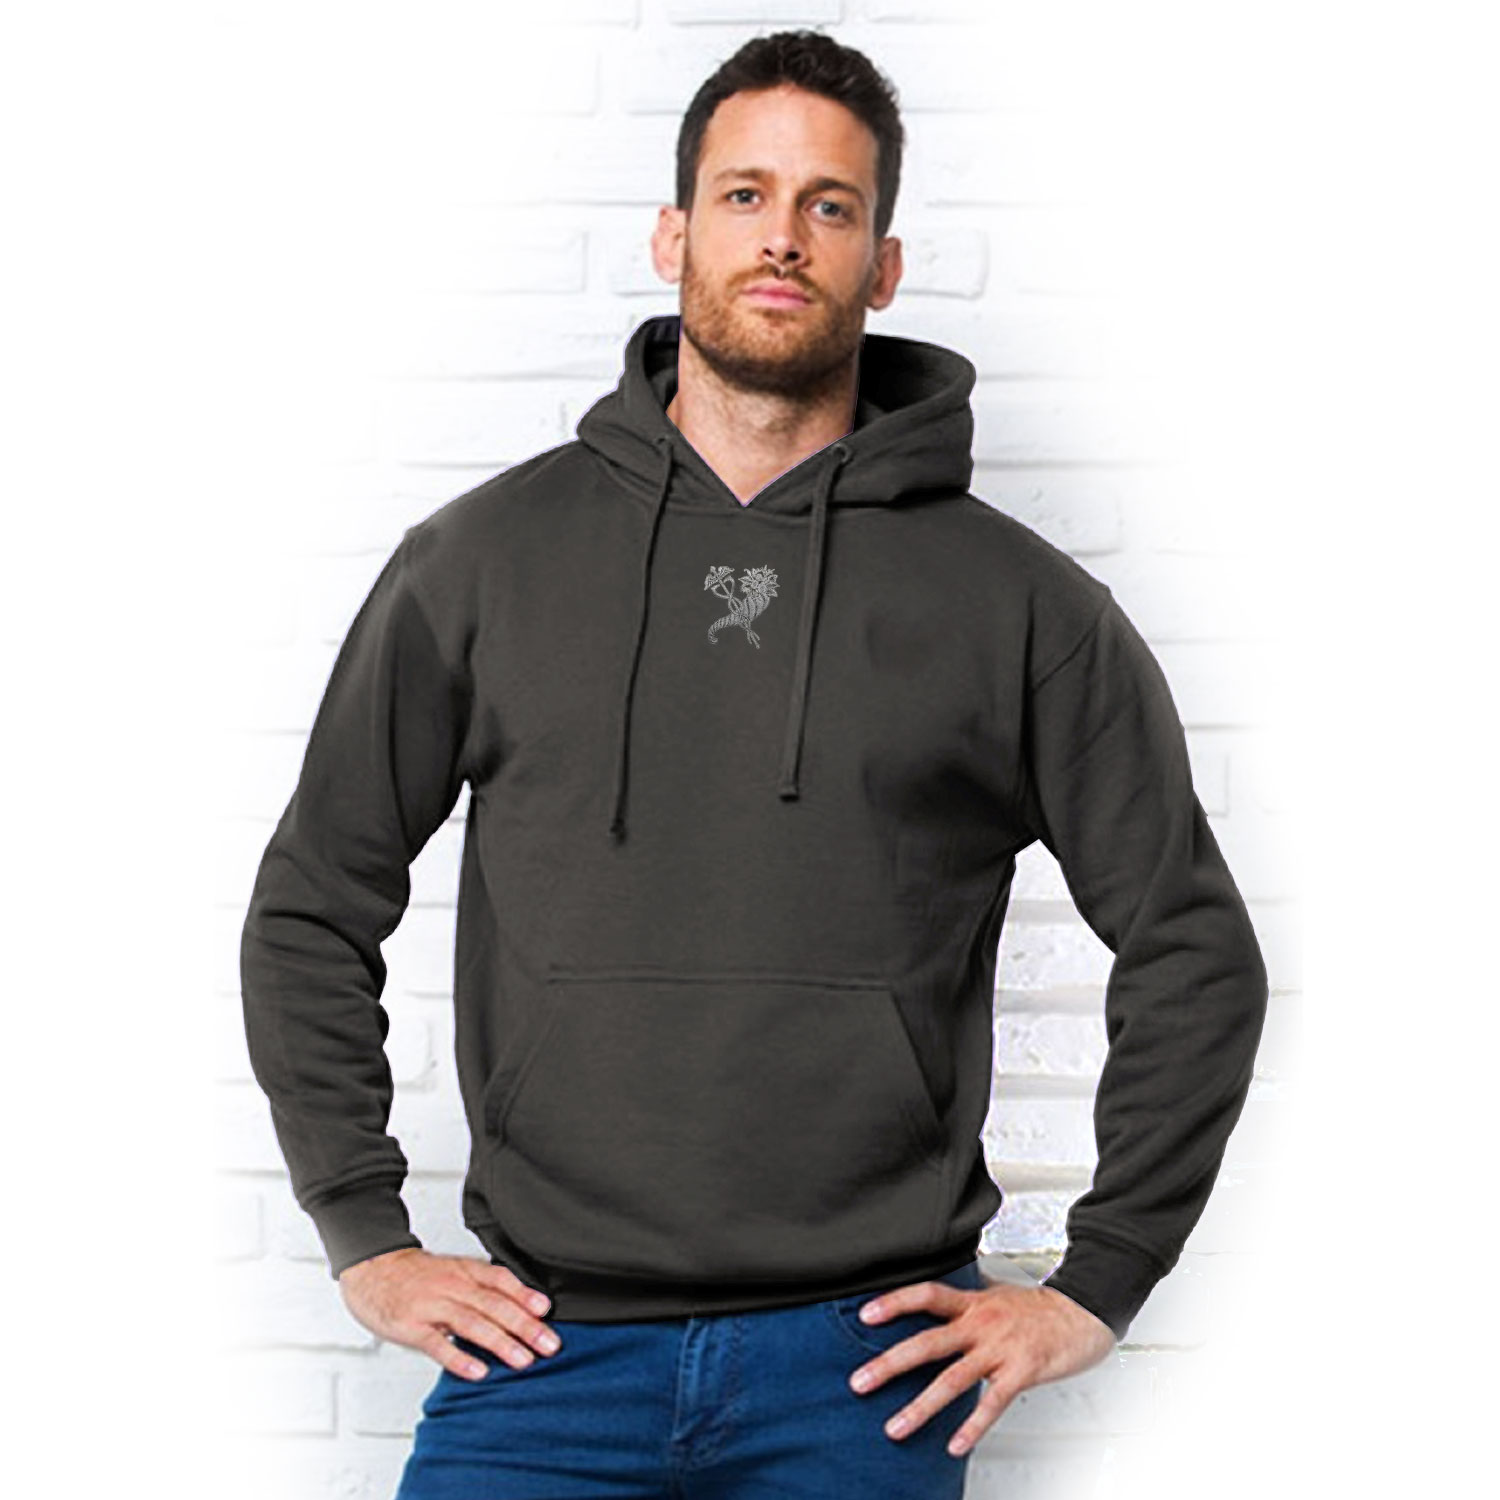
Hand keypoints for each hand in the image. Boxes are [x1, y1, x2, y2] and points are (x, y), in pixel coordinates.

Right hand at [338, 1247, 560, 1380]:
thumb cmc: (418, 1275)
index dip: (524, 1294)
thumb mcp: (453, 1270)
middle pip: (494, 1304)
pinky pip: (437, 1344)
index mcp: (464, 1270)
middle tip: (549, 1344)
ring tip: (523, 1360)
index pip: (500, 1280)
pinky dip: (459, 1358)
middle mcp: (452, 1286)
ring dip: (500, 1342)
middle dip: (524, 1326)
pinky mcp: (411, 1326)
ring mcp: (432, 1306)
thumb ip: (482, 1286)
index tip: (546, 1311)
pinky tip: (478, 1371)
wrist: (373, 1268)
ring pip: (472, 1323)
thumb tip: (521, 1306)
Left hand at [845, 1276, 1116, 1456]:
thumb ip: (966, 1297)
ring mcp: (1000, 1349)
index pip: (926, 1295)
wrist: (1083, 1313)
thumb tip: (938, 1294)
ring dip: (921, 1407)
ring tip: (895, 1427)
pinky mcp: (1021, 1372)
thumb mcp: (996, 1293)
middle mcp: (980, 1323)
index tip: (864, 1315)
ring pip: (953, 1380)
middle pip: (927, 1342)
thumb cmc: (1037, 1308)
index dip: (894, 1303)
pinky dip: (973, 1427)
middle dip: (890, 1364)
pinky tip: (954, 1445)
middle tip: (859, 1382)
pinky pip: (992, 1404)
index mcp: (972, 1302)